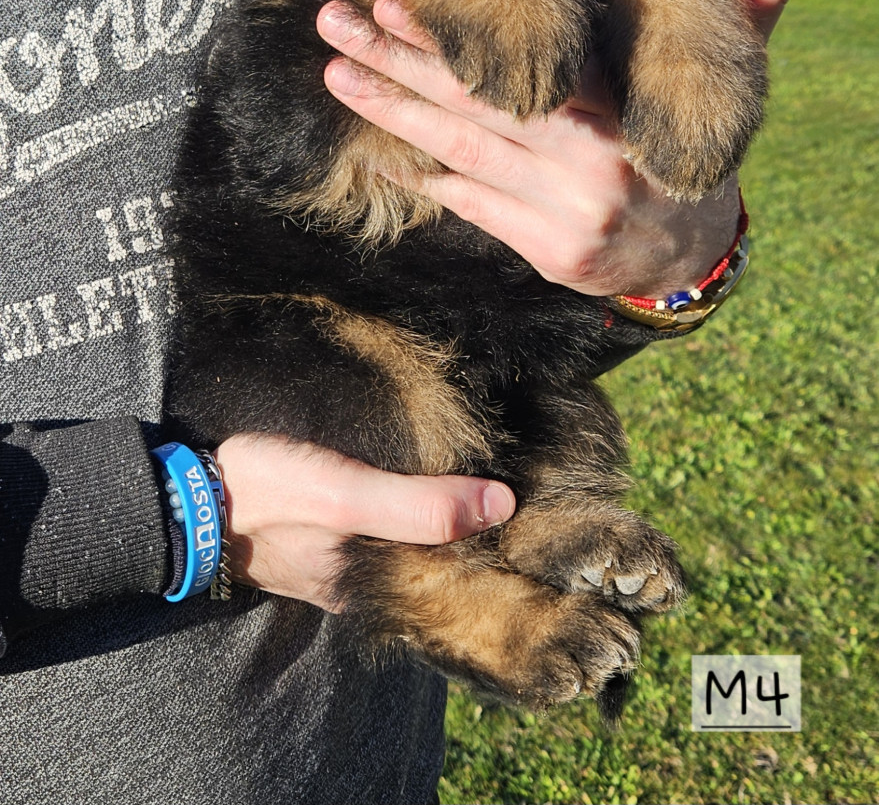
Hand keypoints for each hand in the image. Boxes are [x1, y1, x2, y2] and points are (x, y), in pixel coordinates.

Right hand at [215, 433, 515, 609]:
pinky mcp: (319, 524)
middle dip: (472, 520)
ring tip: (482, 461)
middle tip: (516, 470)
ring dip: (438, 504)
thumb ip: (418, 506)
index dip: (494, 537)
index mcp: (374, 585)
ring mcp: (338, 553)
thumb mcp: (346, 495)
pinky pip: (377, 515)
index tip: (533, 497)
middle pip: (433, 551)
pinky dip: (403, 495)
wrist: (183, 493)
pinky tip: (419, 466)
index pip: (454, 570)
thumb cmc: (265, 492)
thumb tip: (502, 505)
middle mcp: (362, 578)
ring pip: (406, 532)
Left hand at [316, 0, 828, 298]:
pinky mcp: (546, 252)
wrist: (697, 252)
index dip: (450, 39)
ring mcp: (563, 213)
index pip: (524, 68)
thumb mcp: (738, 69)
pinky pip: (474, 205)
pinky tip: (379, 142)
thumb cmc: (696, 138)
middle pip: (472, 108)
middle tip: (330, 23)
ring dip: (391, 113)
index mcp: (623, 111)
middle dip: (393, 63)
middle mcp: (589, 164)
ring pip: (460, 155)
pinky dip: (427, 174)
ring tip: (333, 74)